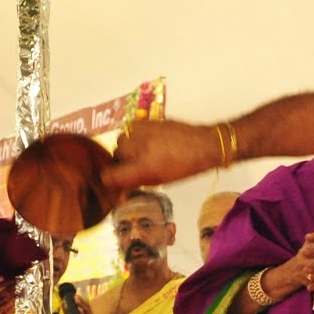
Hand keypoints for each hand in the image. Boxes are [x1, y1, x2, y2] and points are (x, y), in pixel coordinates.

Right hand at [103, 120, 223, 193]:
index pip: (109, 176)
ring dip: (127, 149)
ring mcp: (142, 132)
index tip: (117, 185)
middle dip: (122, 164)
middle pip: (115, 156)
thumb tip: (120, 192)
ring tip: (142, 154)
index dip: (111, 183)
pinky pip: (129, 129)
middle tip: (135, 168)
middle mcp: (138, 148)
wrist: (204, 144)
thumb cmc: (185, 168)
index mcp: (143, 167)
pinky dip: (133, 136)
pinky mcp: (147, 120)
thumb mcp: (159, 180)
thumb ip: (136, 183)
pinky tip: (145, 141)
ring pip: (120, 141)